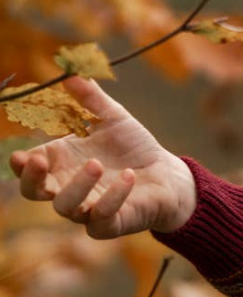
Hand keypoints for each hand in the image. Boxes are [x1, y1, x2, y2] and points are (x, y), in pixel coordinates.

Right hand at [10, 76, 196, 237]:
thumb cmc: (132, 147)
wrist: (166, 174)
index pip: (29, 167)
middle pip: (33, 191)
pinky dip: (112, 198)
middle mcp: (67, 187)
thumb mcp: (113, 118)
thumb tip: (71, 72)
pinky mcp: (110, 223)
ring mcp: (86, 208)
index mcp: (61, 163)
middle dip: (31, 179)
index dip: (21, 164)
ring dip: (77, 185)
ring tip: (96, 163)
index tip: (21, 155)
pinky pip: (102, 219)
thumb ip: (91, 99)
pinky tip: (127, 177)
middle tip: (36, 161)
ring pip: (65, 206)